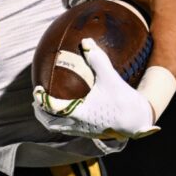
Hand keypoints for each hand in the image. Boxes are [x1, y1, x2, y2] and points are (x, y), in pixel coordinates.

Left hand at [33, 38, 157, 139]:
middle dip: (40, 112)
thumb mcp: (110, 78)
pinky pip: (69, 130)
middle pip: (50, 123)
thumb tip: (86, 41)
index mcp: (79, 113)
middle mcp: (79, 126)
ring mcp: (84, 132)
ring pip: (59, 129)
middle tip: (36, 100)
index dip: (41, 98)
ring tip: (44, 107)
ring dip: (49, 119)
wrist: (139, 120)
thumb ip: (98, 60)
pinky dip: (61, 122)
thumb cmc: (124, 100)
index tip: (38, 89)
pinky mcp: (91, 134)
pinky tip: (65, 111)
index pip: (51, 108)